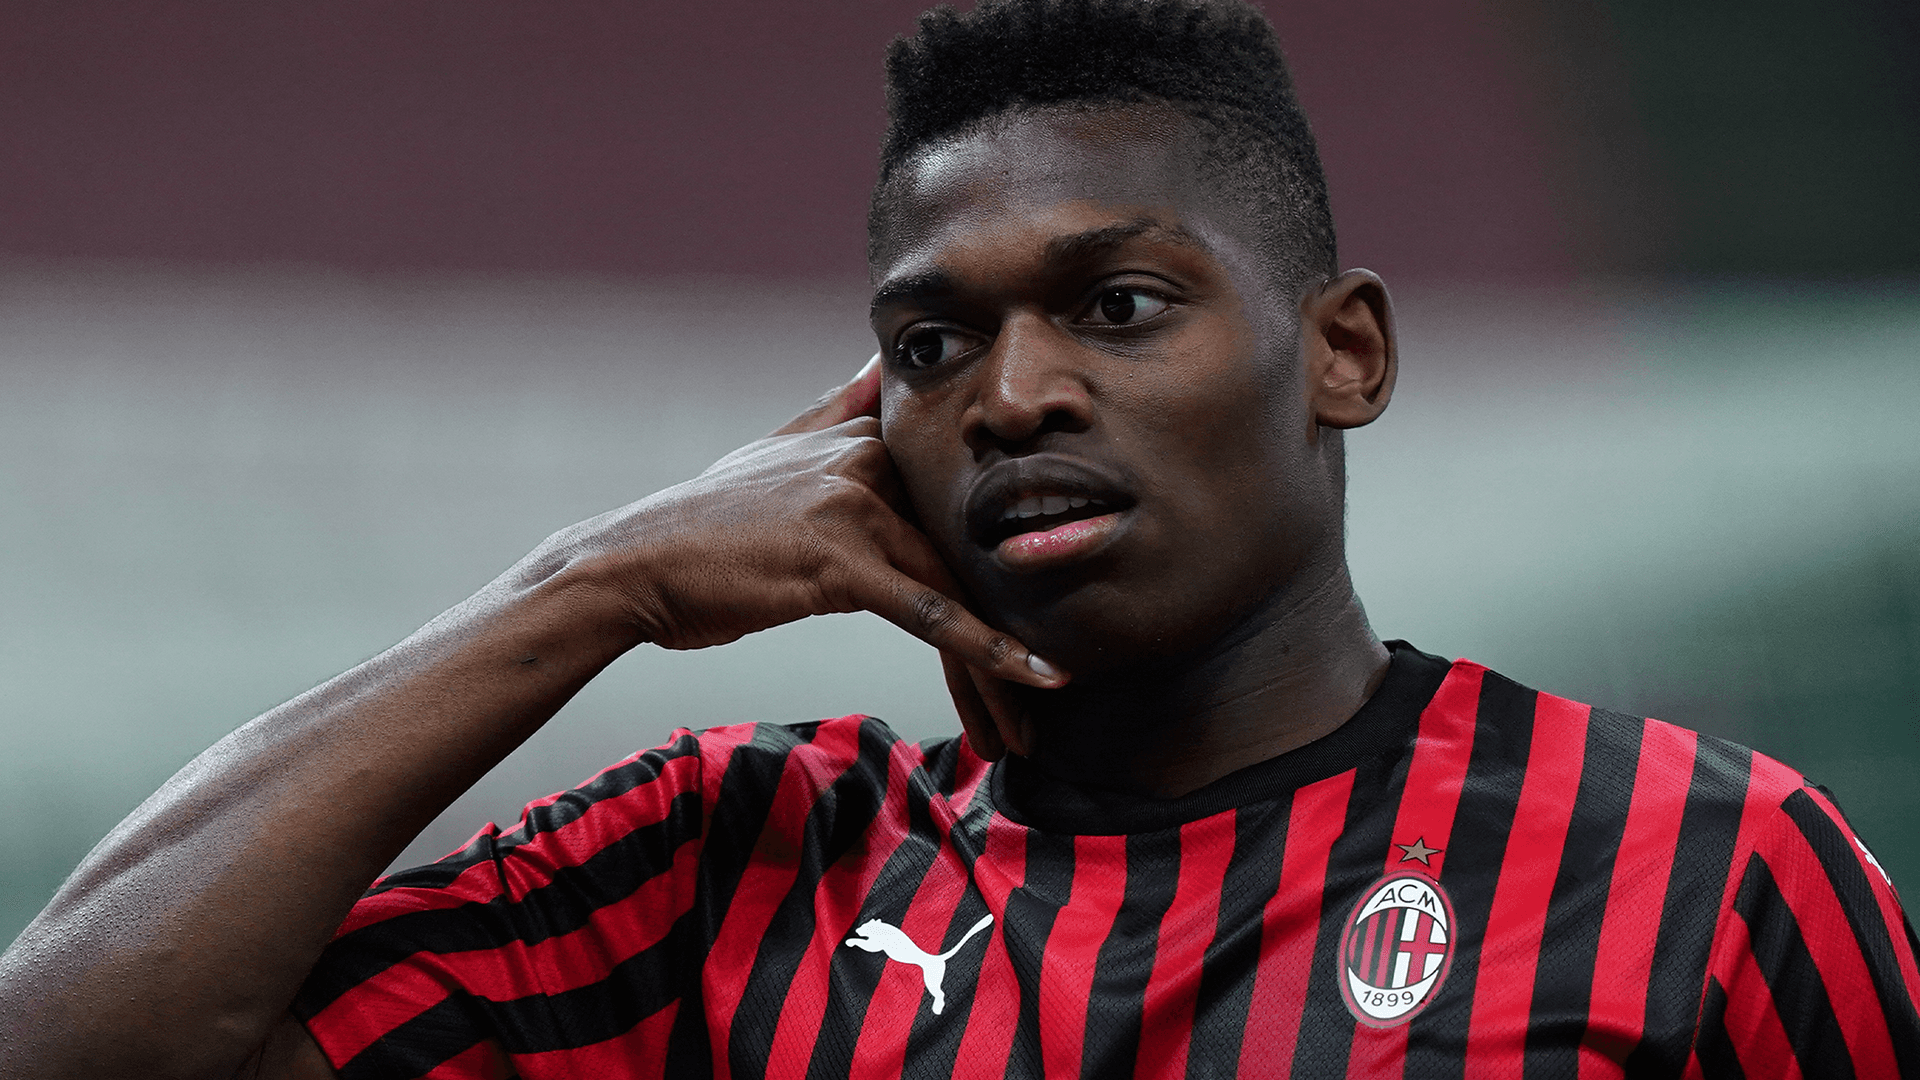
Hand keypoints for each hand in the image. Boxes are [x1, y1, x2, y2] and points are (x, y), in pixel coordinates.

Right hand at [556, 355, 1066, 705]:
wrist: (631, 563)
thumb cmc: (702, 526)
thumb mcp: (773, 450)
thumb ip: (837, 408)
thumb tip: (882, 360)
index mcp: (863, 439)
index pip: (955, 509)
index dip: (998, 570)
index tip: (1044, 623)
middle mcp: (869, 462)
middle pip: (965, 551)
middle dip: (1009, 627)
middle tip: (1046, 697)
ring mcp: (857, 507)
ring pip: (955, 587)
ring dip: (1001, 662)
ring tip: (1034, 720)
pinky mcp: (840, 559)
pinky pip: (931, 611)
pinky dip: (987, 650)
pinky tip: (1034, 681)